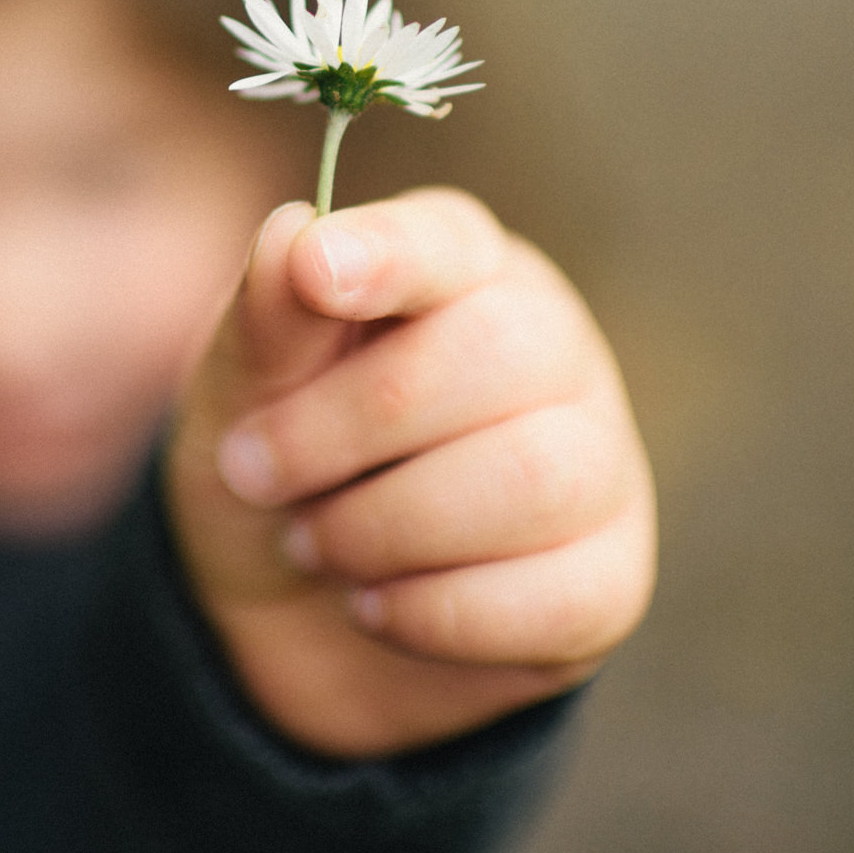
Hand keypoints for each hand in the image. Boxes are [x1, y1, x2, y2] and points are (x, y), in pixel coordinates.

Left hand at [165, 188, 655, 759]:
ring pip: (535, 479)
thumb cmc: (279, 463)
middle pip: (498, 352)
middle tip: (252, 472)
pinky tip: (373, 605)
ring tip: (310, 544)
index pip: (446, 239)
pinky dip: (431, 614)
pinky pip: (552, 598)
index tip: (316, 271)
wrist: (287, 618)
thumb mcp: (243, 390)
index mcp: (462, 268)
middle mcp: (552, 345)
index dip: (388, 253)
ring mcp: (599, 460)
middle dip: (344, 427)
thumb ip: (269, 317)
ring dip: (383, 527)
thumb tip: (291, 234)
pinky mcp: (609, 577)